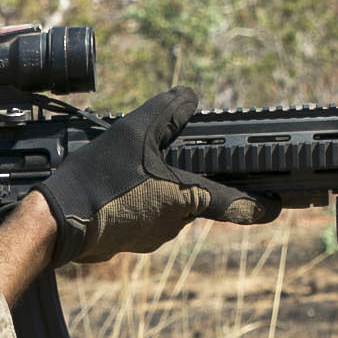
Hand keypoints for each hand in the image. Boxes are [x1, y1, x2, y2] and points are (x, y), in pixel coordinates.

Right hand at [36, 88, 274, 265]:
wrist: (57, 222)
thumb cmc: (98, 180)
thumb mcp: (134, 131)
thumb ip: (167, 111)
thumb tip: (190, 96)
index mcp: (187, 198)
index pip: (237, 205)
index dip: (262, 205)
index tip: (279, 204)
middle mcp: (176, 223)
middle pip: (196, 197)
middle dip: (187, 178)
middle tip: (160, 160)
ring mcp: (153, 236)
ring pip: (169, 206)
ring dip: (159, 188)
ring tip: (128, 170)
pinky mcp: (132, 241)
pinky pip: (146, 215)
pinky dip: (139, 200)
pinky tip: (116, 185)